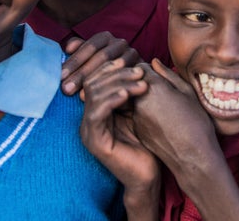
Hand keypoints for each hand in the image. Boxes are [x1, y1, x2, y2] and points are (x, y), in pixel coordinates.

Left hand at [61, 32, 141, 95]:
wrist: (129, 88)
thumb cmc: (103, 75)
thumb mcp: (89, 63)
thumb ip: (79, 54)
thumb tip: (67, 49)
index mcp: (105, 38)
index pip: (89, 46)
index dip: (75, 60)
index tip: (60, 75)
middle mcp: (120, 42)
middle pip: (100, 56)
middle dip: (82, 73)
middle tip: (66, 89)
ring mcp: (132, 54)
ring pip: (113, 66)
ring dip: (96, 81)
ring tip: (79, 95)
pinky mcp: (142, 68)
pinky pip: (125, 76)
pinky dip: (111, 87)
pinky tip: (99, 97)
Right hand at [80, 58, 159, 218]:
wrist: (149, 176)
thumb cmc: (149, 144)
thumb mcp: (141, 109)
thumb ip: (136, 89)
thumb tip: (143, 62)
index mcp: (97, 111)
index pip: (96, 79)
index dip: (112, 67)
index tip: (132, 61)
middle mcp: (89, 119)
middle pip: (93, 83)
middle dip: (117, 73)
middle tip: (139, 70)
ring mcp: (89, 131)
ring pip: (95, 94)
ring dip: (118, 84)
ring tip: (141, 82)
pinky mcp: (94, 141)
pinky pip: (97, 113)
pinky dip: (112, 99)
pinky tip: (129, 94)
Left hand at [133, 59, 217, 171]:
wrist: (194, 157)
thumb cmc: (196, 122)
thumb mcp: (187, 92)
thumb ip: (167, 74)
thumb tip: (153, 62)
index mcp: (153, 87)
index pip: (140, 68)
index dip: (149, 69)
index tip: (160, 76)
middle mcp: (139, 100)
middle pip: (132, 83)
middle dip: (141, 83)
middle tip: (158, 89)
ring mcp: (136, 117)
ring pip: (133, 99)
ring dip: (142, 98)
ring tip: (162, 106)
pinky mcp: (137, 130)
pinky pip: (136, 115)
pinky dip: (143, 113)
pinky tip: (159, 120)